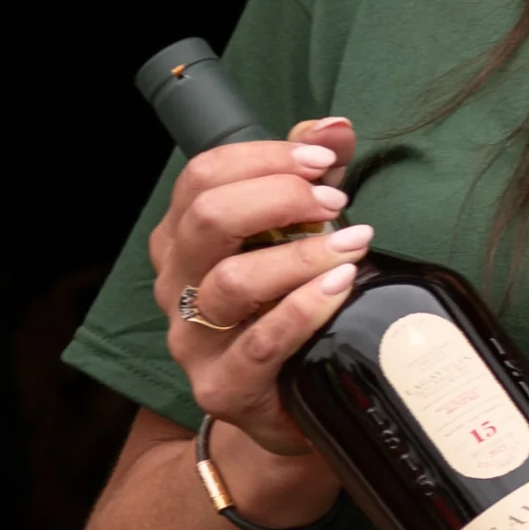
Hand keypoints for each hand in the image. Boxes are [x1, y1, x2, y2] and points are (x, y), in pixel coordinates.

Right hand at [149, 113, 364, 478]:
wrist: (290, 403)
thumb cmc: (289, 307)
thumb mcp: (298, 233)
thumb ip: (308, 175)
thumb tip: (334, 126)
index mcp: (183, 239)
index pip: (203, 176)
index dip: (265, 157)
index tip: (323, 159)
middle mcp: (177, 285)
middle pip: (208, 219)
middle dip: (279, 197)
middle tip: (335, 201)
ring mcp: (193, 340)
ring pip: (232, 281)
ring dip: (299, 254)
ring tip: (352, 244)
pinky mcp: (222, 388)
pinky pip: (260, 343)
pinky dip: (304, 309)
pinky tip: (340, 287)